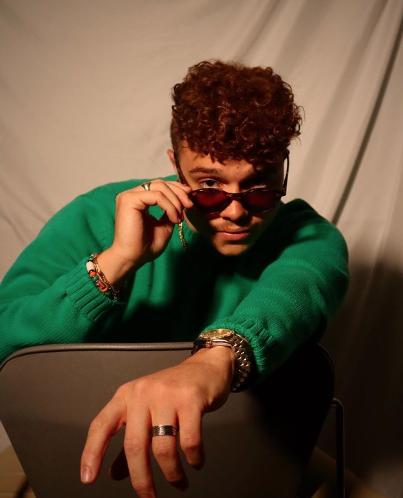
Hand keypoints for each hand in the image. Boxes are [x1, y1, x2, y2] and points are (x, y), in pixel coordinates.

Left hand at [80, 347, 234, 496]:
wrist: (206, 366)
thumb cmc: (174, 390)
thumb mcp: (146, 410)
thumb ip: (131, 441)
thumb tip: (115, 474)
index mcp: (127, 395)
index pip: (102, 425)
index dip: (92, 452)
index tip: (88, 478)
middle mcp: (143, 393)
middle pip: (135, 445)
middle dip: (141, 480)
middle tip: (148, 497)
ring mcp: (167, 395)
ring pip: (163, 448)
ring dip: (172, 474)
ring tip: (179, 483)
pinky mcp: (191, 399)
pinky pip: (189, 440)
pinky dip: (194, 459)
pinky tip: (196, 462)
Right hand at [97, 179, 192, 284]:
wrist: (132, 258)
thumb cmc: (145, 246)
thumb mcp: (164, 225)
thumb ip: (171, 211)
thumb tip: (183, 200)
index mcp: (138, 199)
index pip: (159, 186)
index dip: (176, 189)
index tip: (190, 198)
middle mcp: (131, 195)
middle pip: (160, 183)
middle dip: (179, 193)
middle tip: (190, 205)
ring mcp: (129, 196)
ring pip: (159, 188)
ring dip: (175, 201)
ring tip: (179, 217)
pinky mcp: (129, 200)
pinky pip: (156, 196)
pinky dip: (169, 206)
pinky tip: (174, 219)